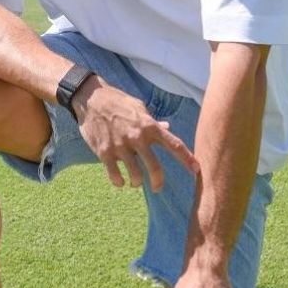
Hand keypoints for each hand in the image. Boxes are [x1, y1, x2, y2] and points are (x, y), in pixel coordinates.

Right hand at [73, 77, 197, 191]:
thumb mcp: (139, 108)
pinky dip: (119, 182)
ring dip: (136, 182)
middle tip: (158, 188)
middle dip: (158, 182)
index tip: (196, 170)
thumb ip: (153, 122)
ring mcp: (121, 146)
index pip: (174, 145)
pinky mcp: (104, 152)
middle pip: (155, 167)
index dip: (187, 159)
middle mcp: (137, 137)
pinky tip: (120, 181)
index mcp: (149, 126)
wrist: (91, 99)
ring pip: (135, 175)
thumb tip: (167, 128)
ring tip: (135, 182)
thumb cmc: (118, 102)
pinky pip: (115, 175)